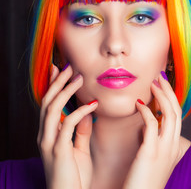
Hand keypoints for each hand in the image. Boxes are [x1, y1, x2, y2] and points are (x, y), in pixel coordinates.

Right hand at [37, 64, 97, 188]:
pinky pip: (68, 125)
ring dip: (66, 91)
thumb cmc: (74, 177)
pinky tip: (92, 104)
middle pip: (47, 102)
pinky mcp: (59, 150)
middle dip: (57, 82)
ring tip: (79, 77)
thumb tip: (86, 113)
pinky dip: (79, 111)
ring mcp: (50, 143)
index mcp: (50, 135)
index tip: (61, 70)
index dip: (53, 86)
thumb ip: (81, 132)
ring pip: (53, 109)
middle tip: (68, 66)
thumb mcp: (78, 150)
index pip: (49, 105)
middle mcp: (46, 136)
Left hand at [123, 73, 182, 188]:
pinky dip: (147, 110)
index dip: (171, 99)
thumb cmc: (142, 183)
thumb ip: (152, 142)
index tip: (163, 87)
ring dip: (162, 96)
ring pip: (170, 114)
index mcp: (174, 147)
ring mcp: (164, 149)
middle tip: (160, 77)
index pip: (177, 117)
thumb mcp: (153, 160)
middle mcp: (173, 146)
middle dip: (169, 91)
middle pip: (177, 111)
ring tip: (153, 83)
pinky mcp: (151, 152)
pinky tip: (139, 103)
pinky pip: (152, 124)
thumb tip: (147, 127)